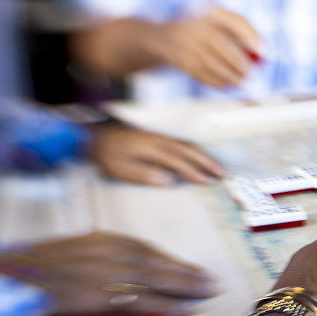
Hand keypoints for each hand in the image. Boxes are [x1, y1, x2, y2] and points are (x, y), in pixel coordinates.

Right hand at [0, 232, 216, 315]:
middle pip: (157, 262)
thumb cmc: (34, 271)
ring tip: (207, 294)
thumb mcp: (71, 257)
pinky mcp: (100, 293)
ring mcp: (105, 271)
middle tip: (212, 282)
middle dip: (187, 273)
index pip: (146, 250)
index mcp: (102, 240)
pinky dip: (165, 305)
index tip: (192, 270)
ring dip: (185, 287)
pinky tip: (185, 310)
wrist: (6, 276)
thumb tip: (120, 284)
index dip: (172, 262)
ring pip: (155, 279)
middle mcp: (109, 251)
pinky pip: (140, 300)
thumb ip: (98, 265)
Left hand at [89, 124, 224, 185]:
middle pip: (188, 150)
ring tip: (219, 167)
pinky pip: (182, 141)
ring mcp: (159, 135)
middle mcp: (159, 139)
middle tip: (225, 174)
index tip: (208, 182)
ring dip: (205, 155)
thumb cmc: (104, 155)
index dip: (194, 171)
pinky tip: (202, 156)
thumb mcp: (118, 168)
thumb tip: (169, 181)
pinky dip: (195, 149)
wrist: (92, 134)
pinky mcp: (157, 135)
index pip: (178, 161)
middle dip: (208, 162)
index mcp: (150, 148)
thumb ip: (144, 174)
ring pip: (187, 144)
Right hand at [151, 7, 261, 88]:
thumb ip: (241, 30)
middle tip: (253, 72)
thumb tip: (264, 51)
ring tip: (244, 81)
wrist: (165, 39)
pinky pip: (206, 76)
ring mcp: (187, 47)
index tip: (263, 50)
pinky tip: (229, 84)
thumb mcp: (218, 20)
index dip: (250, 36)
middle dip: (241, 62)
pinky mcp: (184, 65)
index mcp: (209, 12)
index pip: (234, 21)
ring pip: (214, 65)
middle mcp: (196, 27)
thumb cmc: (202, 29)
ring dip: (233, 77)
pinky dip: (220, 83)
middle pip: (223, 45)